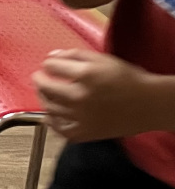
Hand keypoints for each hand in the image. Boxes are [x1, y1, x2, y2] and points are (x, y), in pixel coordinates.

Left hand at [33, 50, 161, 140]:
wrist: (149, 105)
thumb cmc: (127, 79)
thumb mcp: (102, 59)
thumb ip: (74, 55)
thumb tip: (50, 57)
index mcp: (85, 75)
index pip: (51, 67)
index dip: (48, 64)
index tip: (50, 65)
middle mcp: (80, 97)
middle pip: (46, 88)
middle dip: (39, 80)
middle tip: (40, 77)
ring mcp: (82, 118)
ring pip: (50, 108)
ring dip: (44, 98)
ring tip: (46, 93)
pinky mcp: (87, 133)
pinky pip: (61, 130)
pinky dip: (52, 122)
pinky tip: (52, 115)